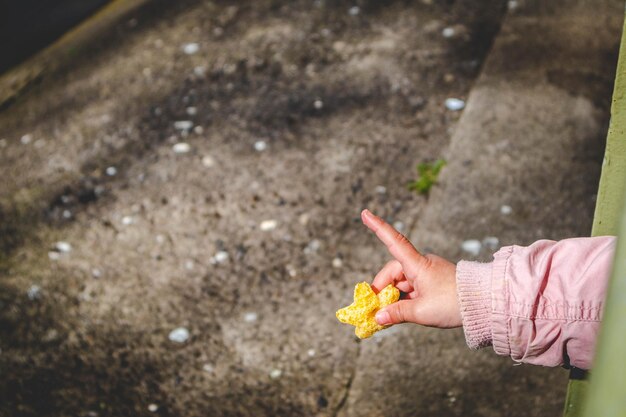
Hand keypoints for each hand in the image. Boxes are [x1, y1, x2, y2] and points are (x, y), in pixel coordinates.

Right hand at [361, 209, 460, 328]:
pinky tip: (403, 313)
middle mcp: (421, 265)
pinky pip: (412, 289)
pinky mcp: (434, 283)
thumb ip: (397, 313)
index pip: (393, 240)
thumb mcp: (422, 312)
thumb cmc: (454, 303)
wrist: (484, 304)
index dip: (378, 227)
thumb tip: (378, 317)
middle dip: (382, 290)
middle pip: (393, 272)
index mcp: (417, 264)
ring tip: (390, 317)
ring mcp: (428, 274)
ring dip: (394, 298)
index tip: (364, 213)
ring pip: (402, 283)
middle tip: (376, 310)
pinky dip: (404, 300)